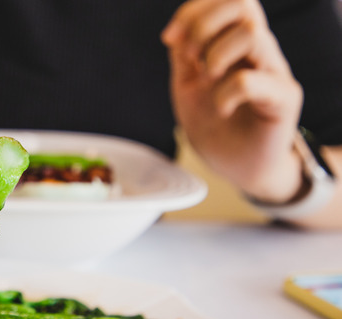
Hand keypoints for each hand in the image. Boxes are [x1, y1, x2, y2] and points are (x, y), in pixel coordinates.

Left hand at [162, 0, 303, 202]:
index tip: (169, 38)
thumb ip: (184, 57)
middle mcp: (257, 51)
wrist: (237, 167)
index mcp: (234, 43)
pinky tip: (221, 108)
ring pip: (251, 35)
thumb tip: (175, 32)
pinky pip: (253, 81)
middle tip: (190, 57)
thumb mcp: (188, 87)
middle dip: (204, 24)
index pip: (225, 1)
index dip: (193, 11)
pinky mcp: (283, 99)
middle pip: (244, 5)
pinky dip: (226, 92)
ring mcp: (272, 72)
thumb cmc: (215, 126)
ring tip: (207, 81)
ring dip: (215, 55)